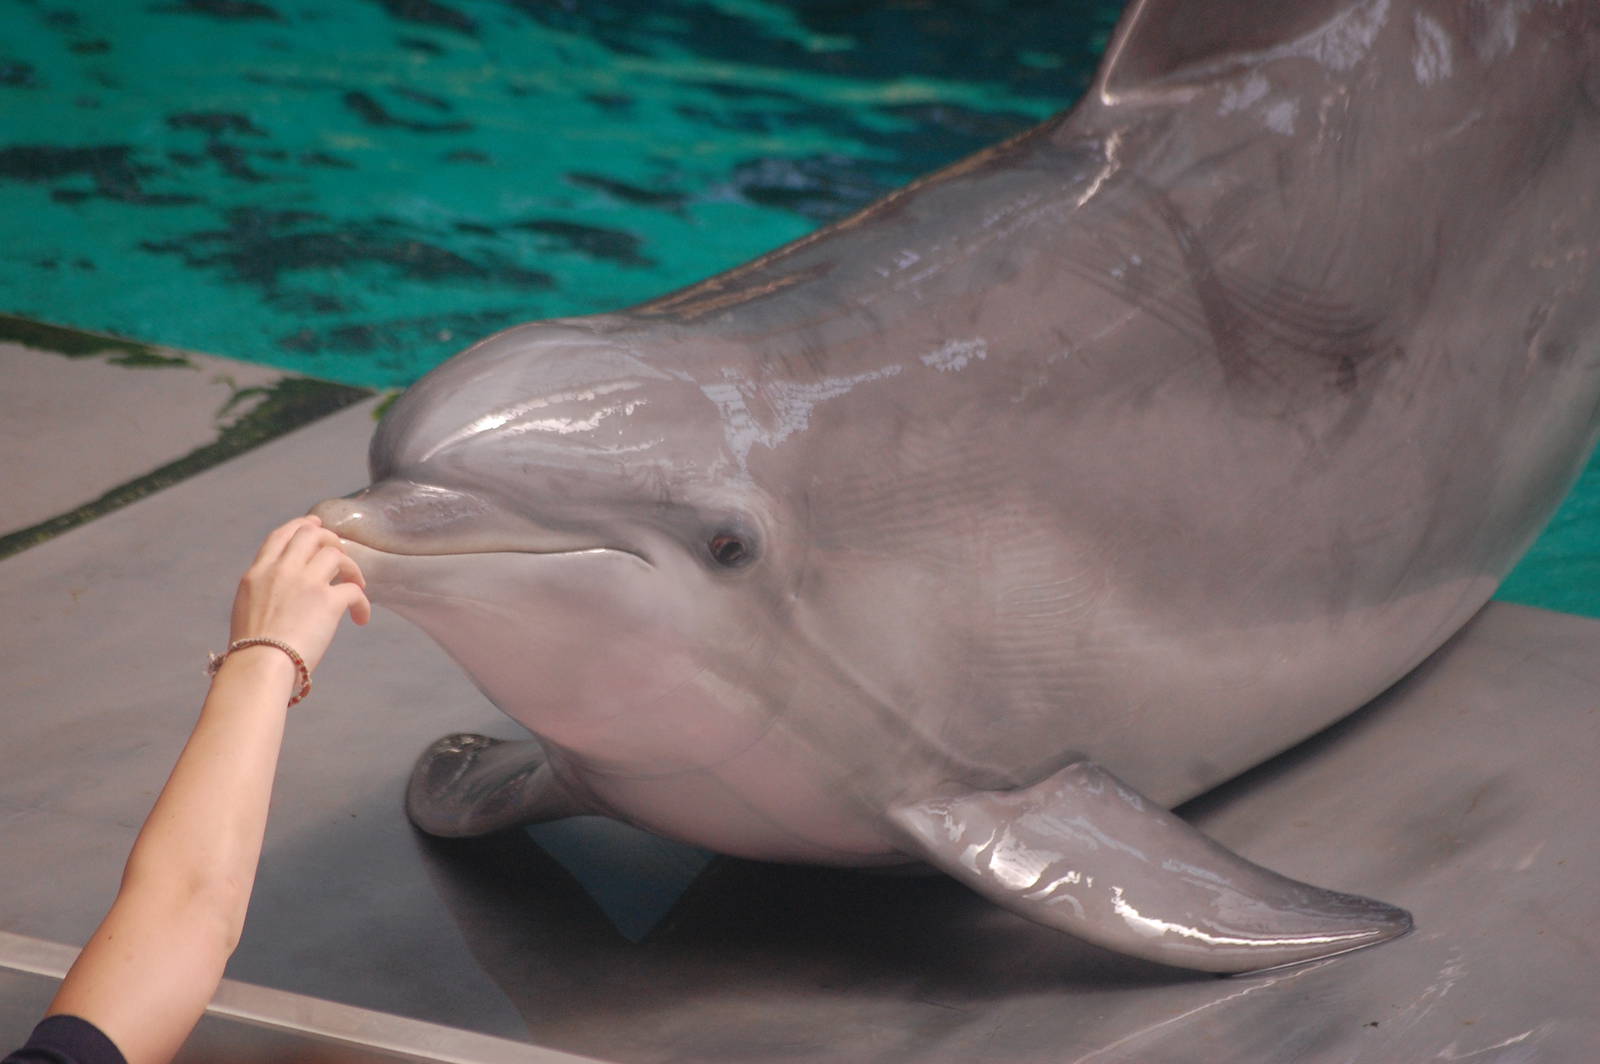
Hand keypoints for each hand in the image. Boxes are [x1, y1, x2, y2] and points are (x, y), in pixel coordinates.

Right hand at [229, 515, 370, 673]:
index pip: (282, 535)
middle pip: (311, 534)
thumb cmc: (251, 650)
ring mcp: (307, 583)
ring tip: (356, 584)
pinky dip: (362, 604)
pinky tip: (360, 619)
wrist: (260, 666)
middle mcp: (282, 570)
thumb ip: (265, 590)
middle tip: (341, 553)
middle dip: (329, 538)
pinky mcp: (329, 601)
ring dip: (351, 568)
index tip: (315, 524)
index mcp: (259, 573)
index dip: (301, 525)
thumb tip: (281, 592)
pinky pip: (355, 590)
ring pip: (336, 554)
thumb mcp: (247, 608)